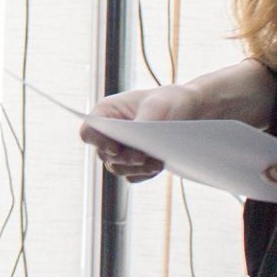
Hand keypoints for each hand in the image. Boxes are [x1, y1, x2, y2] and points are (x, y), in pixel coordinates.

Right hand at [81, 82, 205, 181]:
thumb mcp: (156, 107)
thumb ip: (142, 126)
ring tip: (156, 163)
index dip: (98, 142)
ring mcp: (121, 150)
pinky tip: (158, 165)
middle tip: (143, 157)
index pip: (88, 132)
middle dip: (124, 159)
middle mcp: (109, 133)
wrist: (188, 111)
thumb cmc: (169, 101)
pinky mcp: (134, 163)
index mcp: (107, 112)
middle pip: (104, 155)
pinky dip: (143, 174)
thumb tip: (135, 151)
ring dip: (136, 168)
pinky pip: (132, 176)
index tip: (117, 148)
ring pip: (118, 168)